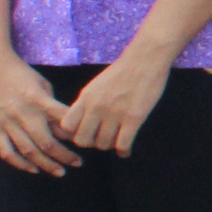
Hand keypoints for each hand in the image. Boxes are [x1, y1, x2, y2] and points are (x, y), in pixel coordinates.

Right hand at [0, 46, 77, 175]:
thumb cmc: (21, 74)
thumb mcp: (43, 84)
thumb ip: (53, 106)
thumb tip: (66, 128)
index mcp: (39, 100)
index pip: (63, 122)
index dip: (77, 134)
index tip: (86, 141)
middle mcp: (24, 114)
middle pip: (48, 143)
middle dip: (65, 156)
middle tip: (78, 163)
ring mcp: (7, 123)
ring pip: (29, 152)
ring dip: (46, 165)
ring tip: (60, 171)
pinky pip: (7, 152)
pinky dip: (20, 164)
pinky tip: (33, 169)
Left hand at [53, 53, 170, 159]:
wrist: (145, 60)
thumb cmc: (122, 71)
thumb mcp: (96, 85)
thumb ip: (87, 103)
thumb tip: (82, 122)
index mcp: (85, 98)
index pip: (67, 126)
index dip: (74, 133)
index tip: (85, 132)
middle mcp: (96, 107)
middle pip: (83, 140)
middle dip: (91, 143)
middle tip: (101, 139)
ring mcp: (115, 113)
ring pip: (103, 144)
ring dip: (109, 146)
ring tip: (115, 142)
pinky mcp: (133, 118)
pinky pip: (122, 144)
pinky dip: (123, 151)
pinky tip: (125, 150)